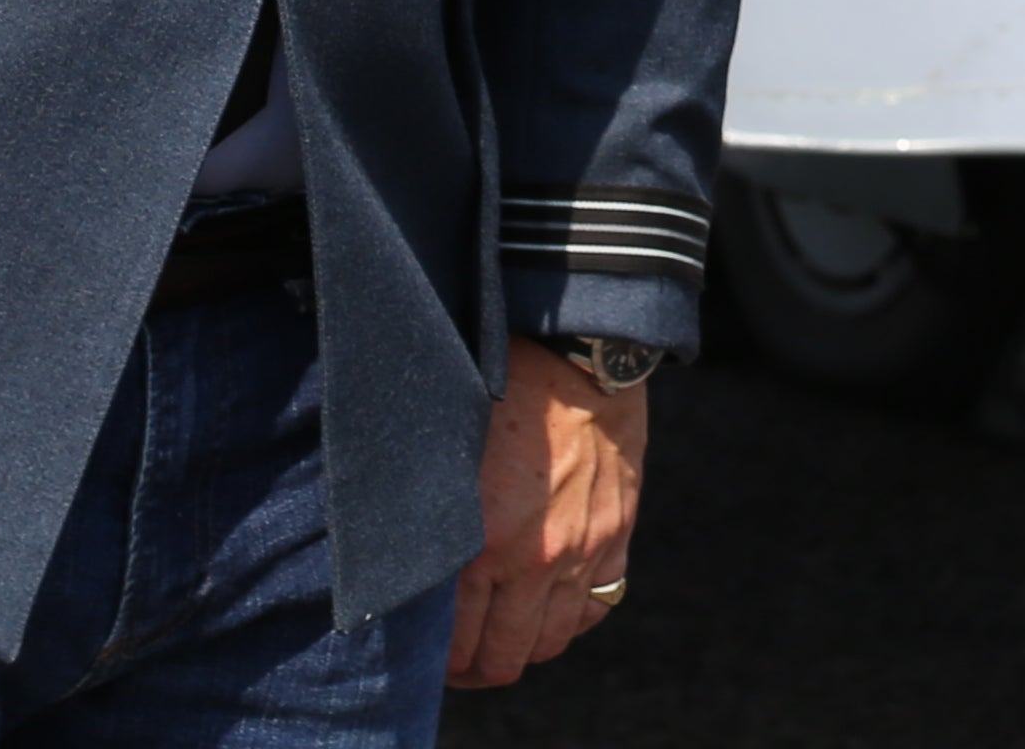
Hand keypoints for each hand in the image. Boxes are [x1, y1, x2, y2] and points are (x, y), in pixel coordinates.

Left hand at [448, 337, 648, 686]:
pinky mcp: (616, 537)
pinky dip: (572, 616)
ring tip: (505, 631)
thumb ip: (434, 519)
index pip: (455, 644)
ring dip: (524, 645)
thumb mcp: (448, 456)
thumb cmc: (502, 391)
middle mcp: (535, 560)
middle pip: (504, 657)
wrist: (580, 356)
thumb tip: (407, 565)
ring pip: (550, 642)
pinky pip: (595, 609)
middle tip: (460, 657)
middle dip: (476, 668)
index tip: (429, 652)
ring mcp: (582, 553)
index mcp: (482, 542)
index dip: (438, 662)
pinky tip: (550, 600)